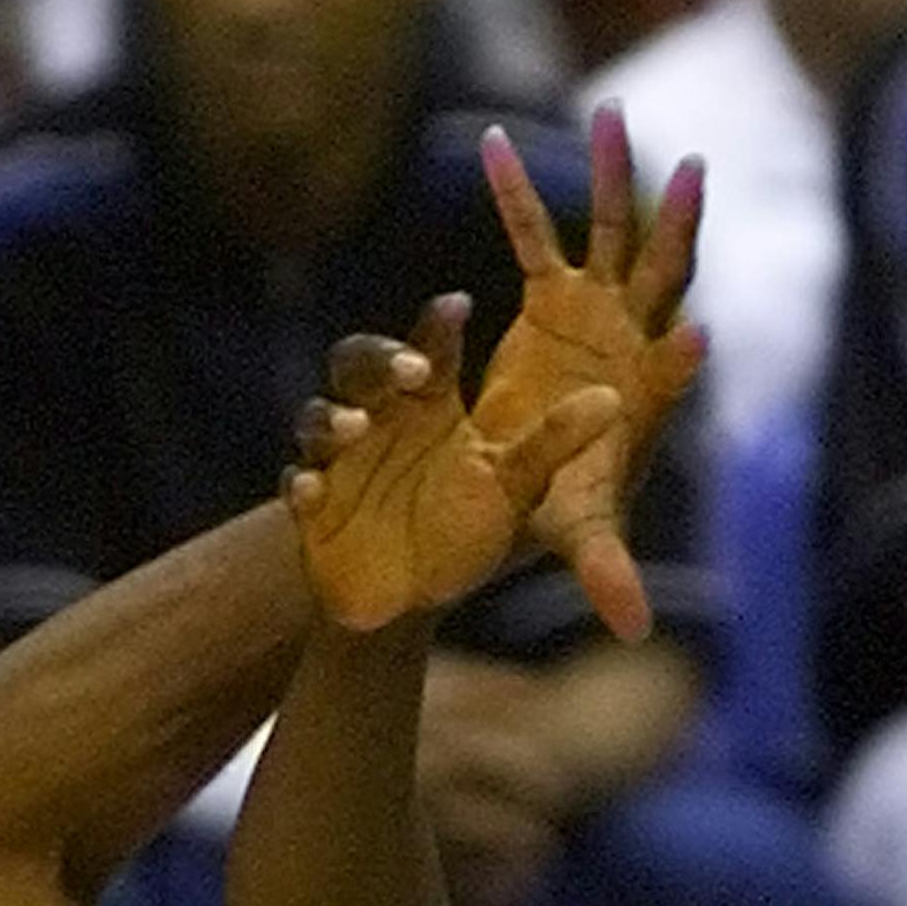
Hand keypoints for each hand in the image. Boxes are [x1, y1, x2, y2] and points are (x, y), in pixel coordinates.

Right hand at [286, 296, 618, 630]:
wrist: (408, 597)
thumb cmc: (465, 530)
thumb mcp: (515, 489)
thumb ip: (553, 444)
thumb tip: (612, 400)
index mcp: (429, 406)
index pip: (428, 350)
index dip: (436, 327)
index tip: (460, 308)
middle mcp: (377, 419)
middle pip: (359, 364)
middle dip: (378, 360)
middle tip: (412, 373)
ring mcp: (337, 458)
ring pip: (318, 417)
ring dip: (332, 418)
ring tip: (355, 430)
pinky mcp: (309, 503)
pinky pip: (295, 484)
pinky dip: (301, 485)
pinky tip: (312, 492)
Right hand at [474, 103, 706, 645]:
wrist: (516, 482)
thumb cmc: (553, 511)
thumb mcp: (576, 538)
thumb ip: (608, 575)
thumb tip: (636, 632)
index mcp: (645, 396)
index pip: (673, 371)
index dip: (683, 362)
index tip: (698, 341)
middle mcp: (631, 339)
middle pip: (662, 273)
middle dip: (678, 225)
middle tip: (696, 171)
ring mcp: (594, 310)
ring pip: (610, 232)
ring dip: (612, 175)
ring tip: (612, 114)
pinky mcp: (549, 298)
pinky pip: (532, 233)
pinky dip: (515, 191)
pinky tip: (492, 144)